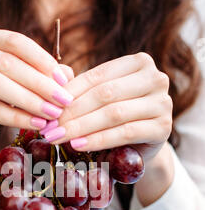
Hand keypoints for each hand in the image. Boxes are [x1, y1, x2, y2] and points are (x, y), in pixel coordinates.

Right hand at [0, 28, 73, 162]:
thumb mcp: (14, 89)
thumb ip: (37, 77)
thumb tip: (69, 73)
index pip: (14, 42)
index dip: (42, 60)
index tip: (65, 81)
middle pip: (7, 62)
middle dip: (40, 83)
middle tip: (64, 101)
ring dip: (30, 100)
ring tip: (53, 114)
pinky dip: (15, 117)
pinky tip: (36, 124)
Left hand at [45, 52, 172, 161]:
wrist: (141, 146)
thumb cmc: (115, 118)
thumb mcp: (97, 98)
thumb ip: (78, 86)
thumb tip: (54, 78)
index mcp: (139, 63)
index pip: (97, 76)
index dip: (69, 93)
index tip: (46, 109)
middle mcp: (156, 78)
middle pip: (105, 94)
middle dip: (72, 112)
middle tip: (49, 128)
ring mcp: (163, 103)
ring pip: (113, 114)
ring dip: (81, 127)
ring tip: (58, 137)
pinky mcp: (164, 128)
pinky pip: (125, 133)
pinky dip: (99, 140)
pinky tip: (78, 145)